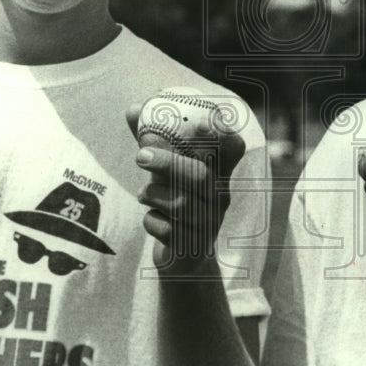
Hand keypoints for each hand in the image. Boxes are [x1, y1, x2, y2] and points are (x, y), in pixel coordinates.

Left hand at [125, 105, 244, 274]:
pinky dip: (152, 221)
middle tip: (140, 155)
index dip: (220, 134)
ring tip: (142, 192)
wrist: (183, 256)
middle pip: (200, 176)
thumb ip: (153, 140)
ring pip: (182, 204)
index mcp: (218, 172)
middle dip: (167, 162)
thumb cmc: (176, 200)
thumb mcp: (167, 170)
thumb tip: (133, 109)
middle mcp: (218, 197)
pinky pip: (168, 231)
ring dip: (154, 193)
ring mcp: (208, 224)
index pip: (232, 149)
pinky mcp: (192, 248)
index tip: (199, 122)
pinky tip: (152, 218)